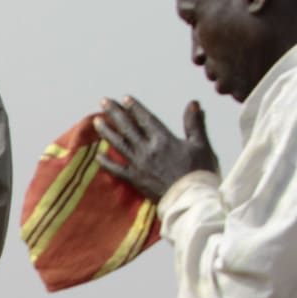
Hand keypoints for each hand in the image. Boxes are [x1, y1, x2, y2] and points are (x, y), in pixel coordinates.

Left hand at [94, 98, 220, 201]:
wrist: (192, 199)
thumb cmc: (200, 172)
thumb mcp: (201, 145)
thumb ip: (195, 124)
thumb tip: (193, 103)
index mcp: (164, 140)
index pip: (145, 119)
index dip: (134, 108)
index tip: (124, 98)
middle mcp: (147, 150)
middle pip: (128, 128)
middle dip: (115, 113)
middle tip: (103, 101)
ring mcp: (138, 165)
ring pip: (119, 144)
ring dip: (107, 131)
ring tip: (96, 121)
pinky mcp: (134, 180)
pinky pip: (116, 170)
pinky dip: (106, 162)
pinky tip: (97, 155)